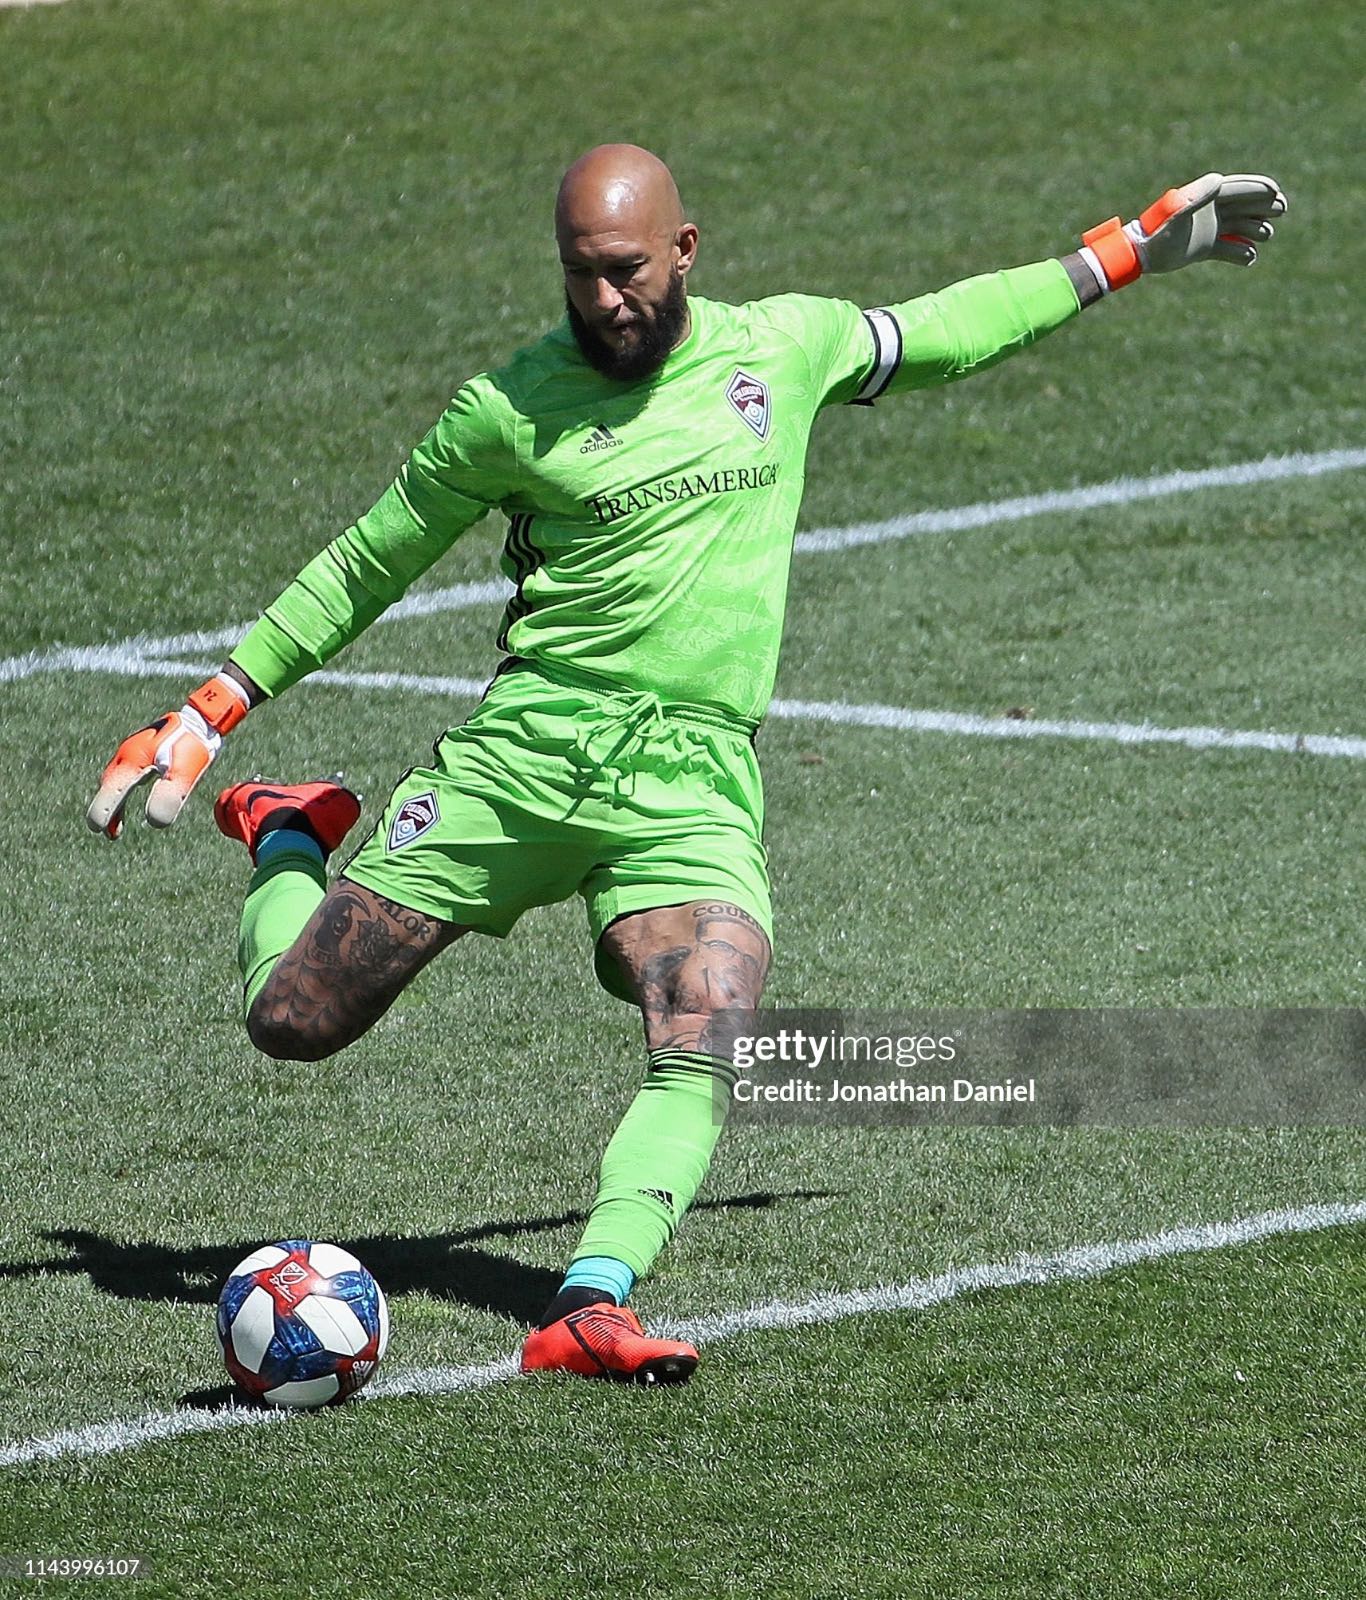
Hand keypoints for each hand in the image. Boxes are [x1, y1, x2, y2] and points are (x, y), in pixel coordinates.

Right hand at [86, 673, 249, 839]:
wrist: (201, 718)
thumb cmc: (193, 744)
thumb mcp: (185, 773)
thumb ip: (169, 796)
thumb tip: (154, 822)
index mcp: (132, 761)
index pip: (110, 792)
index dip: (103, 812)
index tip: (98, 829)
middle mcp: (126, 755)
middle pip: (108, 787)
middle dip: (104, 809)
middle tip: (103, 831)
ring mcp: (132, 751)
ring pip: (114, 781)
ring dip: (112, 803)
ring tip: (115, 829)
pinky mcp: (141, 750)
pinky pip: (125, 776)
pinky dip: (122, 792)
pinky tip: (128, 800)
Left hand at [1080, 173, 1286, 290]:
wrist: (1139, 255)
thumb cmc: (1156, 232)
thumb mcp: (1176, 212)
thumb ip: (1196, 196)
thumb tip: (1219, 179)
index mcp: (1204, 198)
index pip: (1236, 189)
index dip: (1256, 189)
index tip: (1275, 191)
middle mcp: (1208, 212)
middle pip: (1242, 205)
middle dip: (1263, 206)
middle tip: (1282, 209)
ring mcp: (1207, 230)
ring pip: (1238, 227)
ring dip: (1255, 229)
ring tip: (1267, 235)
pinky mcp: (1202, 249)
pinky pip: (1227, 249)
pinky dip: (1239, 254)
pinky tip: (1251, 258)